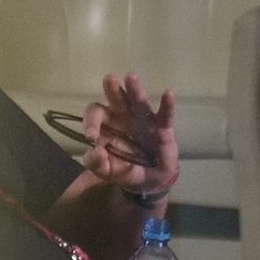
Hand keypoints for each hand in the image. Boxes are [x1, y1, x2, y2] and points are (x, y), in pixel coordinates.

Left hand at [82, 71, 177, 201]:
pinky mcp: (162, 127)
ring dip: (135, 89)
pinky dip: (167, 105)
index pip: (96, 114)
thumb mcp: (106, 171)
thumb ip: (96, 164)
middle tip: (109, 80)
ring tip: (131, 77)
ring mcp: (144, 119)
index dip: (91, 121)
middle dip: (112, 89)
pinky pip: (165, 115)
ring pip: (139, 101)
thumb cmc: (125, 169)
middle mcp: (124, 116)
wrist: (149, 182)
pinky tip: (168, 94)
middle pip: (116, 99)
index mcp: (107, 124)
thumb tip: (96, 151)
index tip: (91, 136)